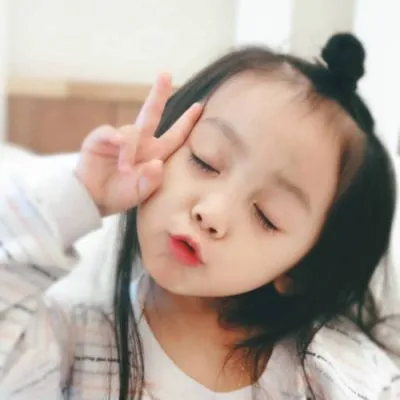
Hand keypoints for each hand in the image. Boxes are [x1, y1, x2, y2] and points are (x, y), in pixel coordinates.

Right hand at [74, 73, 202, 215]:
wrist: (93, 200)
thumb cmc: (120, 196)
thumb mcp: (140, 193)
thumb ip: (151, 181)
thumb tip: (157, 164)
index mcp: (154, 154)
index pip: (174, 136)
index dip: (186, 122)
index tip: (199, 106)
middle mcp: (140, 142)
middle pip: (151, 113)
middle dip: (159, 93)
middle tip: (166, 73)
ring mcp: (120, 139)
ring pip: (131, 132)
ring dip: (129, 151)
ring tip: (124, 170)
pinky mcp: (101, 139)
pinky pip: (110, 132)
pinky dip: (113, 138)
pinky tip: (115, 147)